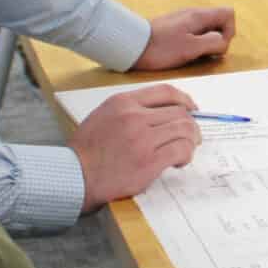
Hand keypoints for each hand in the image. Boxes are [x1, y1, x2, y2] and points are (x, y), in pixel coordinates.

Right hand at [72, 84, 199, 208]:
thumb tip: (162, 113)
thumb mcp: (103, 116)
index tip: (192, 108)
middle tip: (191, 137)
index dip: (185, 100)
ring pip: (185, 130)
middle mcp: (134, 116)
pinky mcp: (149, 160)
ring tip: (185, 150)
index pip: (165, 92)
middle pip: (180, 112)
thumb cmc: (87, 151)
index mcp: (123, 102)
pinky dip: (186, 155)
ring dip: (191, 140)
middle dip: (191, 125)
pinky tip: (178, 162)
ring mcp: (142, 138)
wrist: (74, 176)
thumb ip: (130, 110)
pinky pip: (181, 150)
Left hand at [137, 6, 235, 69]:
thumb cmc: (160, 48)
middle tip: (204, 53)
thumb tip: (224, 42)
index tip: (217, 46)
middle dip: (218, 39)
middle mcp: (193, 14)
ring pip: (207, 29)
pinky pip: (194, 34)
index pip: (228, 14)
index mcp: (199, 16)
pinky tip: (183, 53)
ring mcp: (183, 20)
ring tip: (192, 54)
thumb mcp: (191, 48)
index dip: (229, 31)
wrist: (132, 46)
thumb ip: (213, 43)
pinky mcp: (175, 28)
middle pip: (219, 22)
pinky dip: (194, 44)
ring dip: (206, 43)